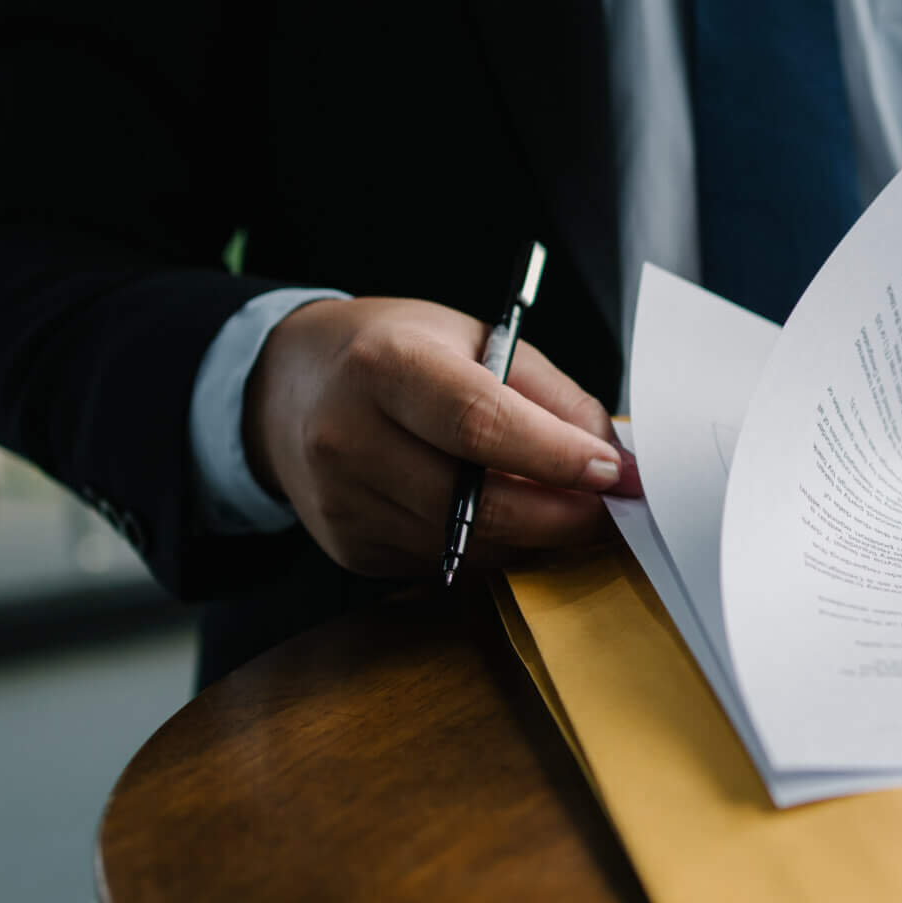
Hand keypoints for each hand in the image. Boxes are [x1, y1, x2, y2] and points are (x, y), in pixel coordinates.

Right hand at [245, 296, 637, 576]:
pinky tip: (502, 518)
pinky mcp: (349, 547)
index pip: (481, 423)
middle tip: (609, 510)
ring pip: (468, 546)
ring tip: (564, 509)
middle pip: (477, 504)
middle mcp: (351, 437)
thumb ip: (548, 394)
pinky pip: (444, 563)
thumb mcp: (472, 339)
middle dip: (561, 516)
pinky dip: (489, 548)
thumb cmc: (394, 352)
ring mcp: (344, 501)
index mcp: (386, 366)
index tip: (613, 472)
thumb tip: (612, 456)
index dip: (556, 456)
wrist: (288, 388)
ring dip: (532, 537)